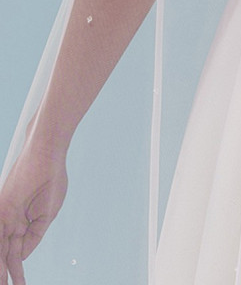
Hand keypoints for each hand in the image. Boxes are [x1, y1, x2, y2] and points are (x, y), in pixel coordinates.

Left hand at [0, 141, 67, 284]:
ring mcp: (5, 214)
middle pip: (6, 252)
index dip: (17, 268)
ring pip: (0, 247)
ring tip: (2, 284)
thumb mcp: (48, 213)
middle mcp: (12, 220)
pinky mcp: (1, 207)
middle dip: (6, 273)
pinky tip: (1, 267)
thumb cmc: (52, 176)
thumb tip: (23, 254)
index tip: (19, 283)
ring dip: (1, 268)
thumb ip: (35, 233)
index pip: (18, 250)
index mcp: (24, 221)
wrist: (47, 152)